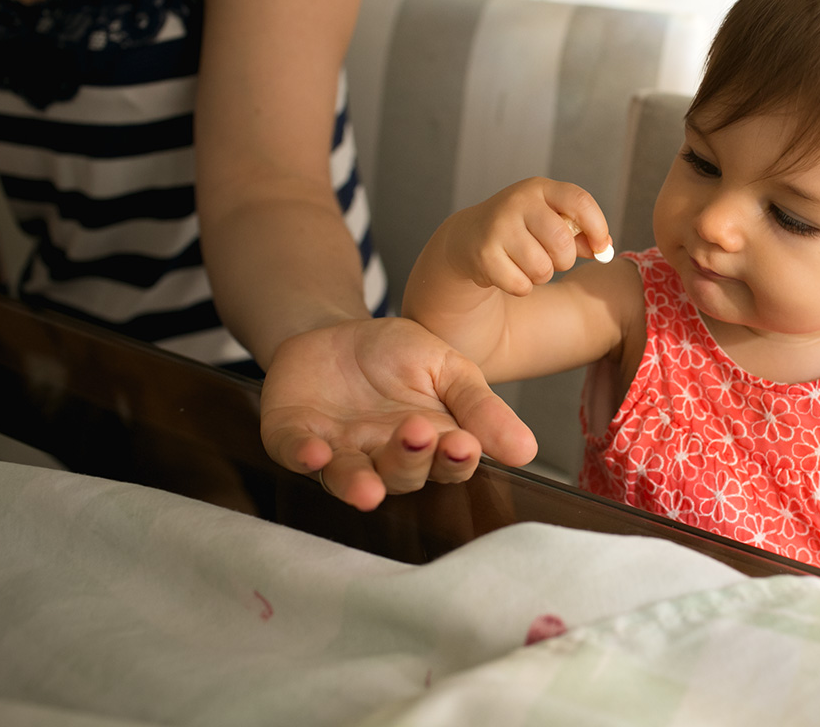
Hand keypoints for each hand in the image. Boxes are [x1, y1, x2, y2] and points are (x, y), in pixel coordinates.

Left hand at [259, 317, 537, 509]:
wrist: (337, 330)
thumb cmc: (399, 356)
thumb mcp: (448, 368)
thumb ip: (481, 407)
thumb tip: (526, 450)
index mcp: (430, 445)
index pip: (449, 463)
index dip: (455, 459)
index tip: (464, 444)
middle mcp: (384, 459)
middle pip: (402, 475)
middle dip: (410, 460)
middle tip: (418, 433)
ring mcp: (338, 452)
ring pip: (350, 478)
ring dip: (358, 484)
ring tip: (368, 488)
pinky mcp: (293, 438)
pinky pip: (296, 455)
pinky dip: (303, 456)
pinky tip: (315, 451)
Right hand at [448, 177, 611, 295]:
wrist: (470, 237)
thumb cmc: (522, 229)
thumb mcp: (551, 222)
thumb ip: (580, 233)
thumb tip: (605, 248)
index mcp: (540, 189)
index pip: (579, 201)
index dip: (597, 227)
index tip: (601, 247)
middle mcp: (518, 202)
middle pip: (561, 242)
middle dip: (564, 260)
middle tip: (552, 259)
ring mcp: (498, 227)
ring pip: (542, 268)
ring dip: (541, 275)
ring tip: (528, 264)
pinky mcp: (484, 254)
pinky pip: (521, 285)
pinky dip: (522, 287)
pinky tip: (510, 272)